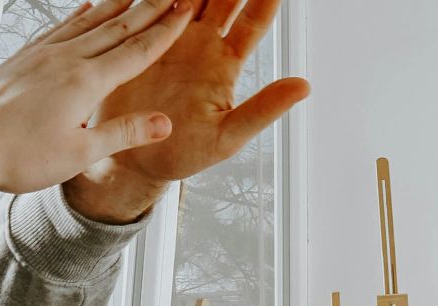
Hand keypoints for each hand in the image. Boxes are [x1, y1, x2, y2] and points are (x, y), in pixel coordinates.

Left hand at [0, 0, 195, 193]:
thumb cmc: (14, 155)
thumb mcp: (78, 154)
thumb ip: (122, 133)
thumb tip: (163, 123)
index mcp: (85, 82)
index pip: (137, 50)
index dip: (166, 30)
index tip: (187, 12)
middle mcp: (65, 59)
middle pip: (118, 26)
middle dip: (150, 8)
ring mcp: (41, 54)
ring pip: (89, 20)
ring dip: (118, 4)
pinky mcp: (22, 57)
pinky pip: (59, 27)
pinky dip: (78, 14)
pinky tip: (84, 7)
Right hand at [62, 0, 309, 221]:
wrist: (132, 159)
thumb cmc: (183, 154)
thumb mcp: (227, 137)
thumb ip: (262, 110)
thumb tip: (304, 86)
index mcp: (226, 63)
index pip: (253, 21)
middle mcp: (202, 45)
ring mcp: (172, 39)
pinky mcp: (142, 41)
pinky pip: (153, 8)